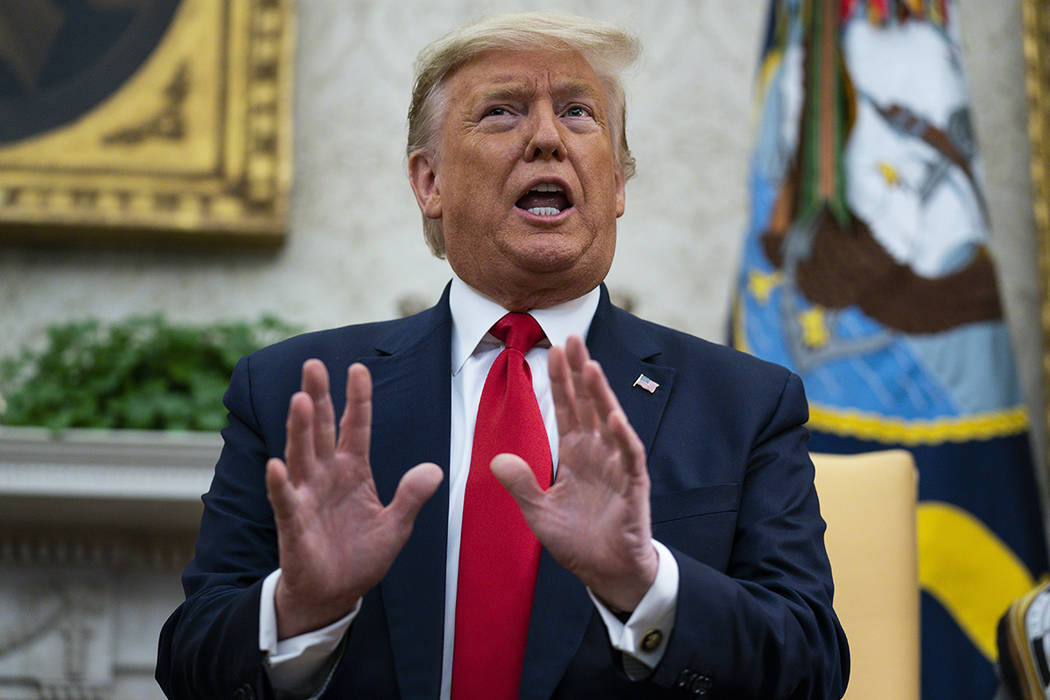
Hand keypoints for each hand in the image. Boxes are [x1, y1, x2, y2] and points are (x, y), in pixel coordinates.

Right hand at [265, 360, 442, 638]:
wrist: (335, 594)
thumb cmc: (360, 556)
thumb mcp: (396, 525)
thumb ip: (411, 496)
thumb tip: (434, 469)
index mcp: (352, 471)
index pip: (355, 427)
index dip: (358, 399)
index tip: (359, 368)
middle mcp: (326, 476)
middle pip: (321, 429)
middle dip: (319, 397)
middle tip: (313, 364)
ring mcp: (307, 497)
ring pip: (302, 455)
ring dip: (300, 428)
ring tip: (300, 399)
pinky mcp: (293, 525)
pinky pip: (285, 501)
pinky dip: (281, 484)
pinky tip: (276, 465)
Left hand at [491, 335, 658, 611]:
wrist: (606, 573)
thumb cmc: (578, 540)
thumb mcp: (538, 512)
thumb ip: (521, 485)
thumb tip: (497, 459)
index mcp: (576, 455)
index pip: (566, 409)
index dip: (560, 380)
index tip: (553, 349)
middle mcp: (597, 453)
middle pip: (588, 404)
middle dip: (579, 371)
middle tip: (571, 337)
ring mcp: (617, 467)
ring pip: (610, 422)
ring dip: (601, 395)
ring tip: (589, 366)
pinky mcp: (633, 487)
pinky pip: (629, 457)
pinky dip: (623, 438)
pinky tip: (615, 417)